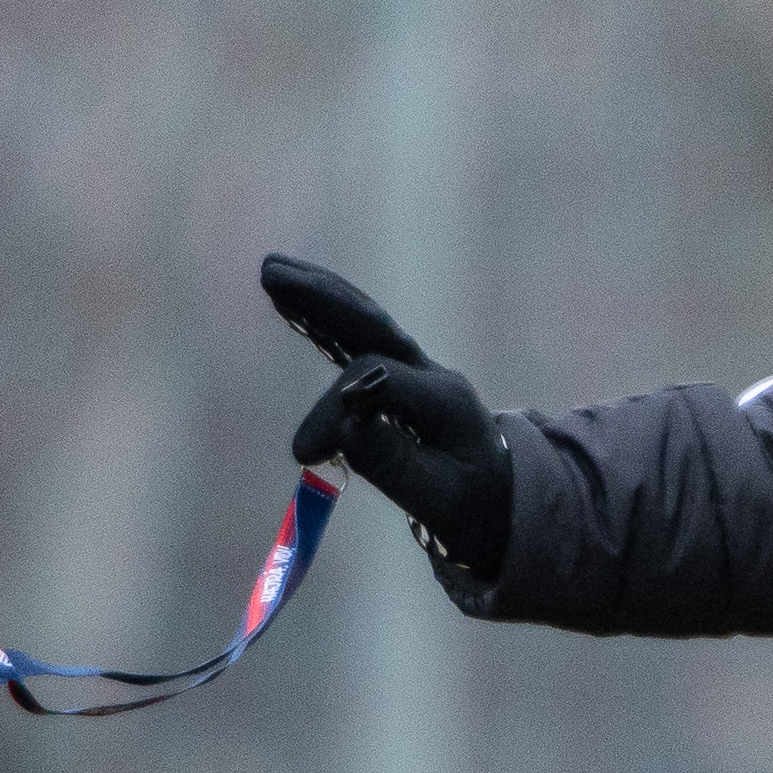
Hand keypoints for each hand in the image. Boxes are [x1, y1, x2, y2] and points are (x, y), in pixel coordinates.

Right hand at [262, 253, 512, 581]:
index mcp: (445, 401)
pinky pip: (360, 338)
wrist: (499, 497)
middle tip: (273, 274)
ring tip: (273, 269)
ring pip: (367, 324)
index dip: (339, 408)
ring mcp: (417, 370)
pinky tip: (291, 297)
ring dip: (321, 295)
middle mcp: (431, 374)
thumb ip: (390, 460)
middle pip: (376, 328)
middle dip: (326, 301)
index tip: (304, 454)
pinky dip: (327, 316)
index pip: (380, 382)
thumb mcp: (434, 494)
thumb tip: (346, 423)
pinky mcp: (400, 375)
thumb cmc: (467, 503)